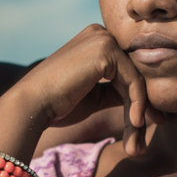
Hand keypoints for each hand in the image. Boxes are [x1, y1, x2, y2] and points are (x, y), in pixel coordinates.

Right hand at [13, 25, 153, 152]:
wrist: (32, 105)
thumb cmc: (57, 104)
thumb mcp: (95, 96)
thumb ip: (117, 92)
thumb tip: (144, 101)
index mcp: (96, 41)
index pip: (127, 71)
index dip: (138, 101)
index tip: (142, 128)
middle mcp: (101, 33)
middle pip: (134, 75)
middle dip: (142, 109)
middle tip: (142, 141)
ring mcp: (103, 39)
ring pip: (136, 80)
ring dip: (139, 114)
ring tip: (136, 143)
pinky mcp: (105, 50)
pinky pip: (133, 81)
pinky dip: (136, 105)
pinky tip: (133, 125)